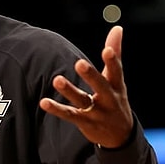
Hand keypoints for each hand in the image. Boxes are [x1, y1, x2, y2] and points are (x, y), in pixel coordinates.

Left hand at [39, 26, 133, 147]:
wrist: (121, 136)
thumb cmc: (115, 99)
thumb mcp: (117, 79)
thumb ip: (115, 53)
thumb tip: (117, 27)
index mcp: (117, 86)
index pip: (117, 72)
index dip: (113, 61)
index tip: (107, 50)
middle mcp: (109, 100)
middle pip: (100, 86)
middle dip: (91, 75)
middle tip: (79, 63)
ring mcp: (97, 113)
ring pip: (82, 101)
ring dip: (69, 91)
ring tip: (56, 79)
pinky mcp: (85, 123)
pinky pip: (69, 115)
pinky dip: (57, 109)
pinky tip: (43, 102)